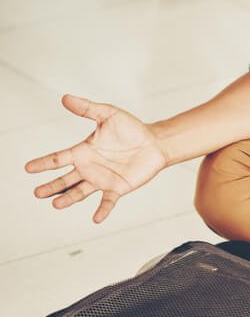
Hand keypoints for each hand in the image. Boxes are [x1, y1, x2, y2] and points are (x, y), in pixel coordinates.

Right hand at [25, 95, 167, 222]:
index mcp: (83, 151)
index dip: (43, 163)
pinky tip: (96, 218)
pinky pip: (108, 201)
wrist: (154, 143)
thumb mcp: (108, 114)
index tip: (28, 168)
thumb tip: (65, 98)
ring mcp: (102, 179)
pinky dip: (102, 210)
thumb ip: (87, 108)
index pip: (58, 158)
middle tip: (37, 193)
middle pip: (65, 179)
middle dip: (51, 186)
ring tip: (55, 205)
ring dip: (68, 199)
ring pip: (80, 192)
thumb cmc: (131, 129)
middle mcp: (89, 168)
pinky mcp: (118, 187)